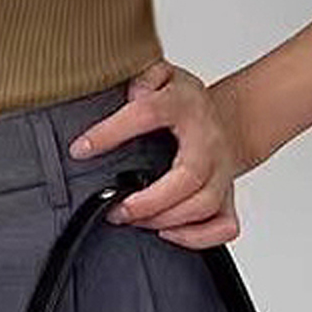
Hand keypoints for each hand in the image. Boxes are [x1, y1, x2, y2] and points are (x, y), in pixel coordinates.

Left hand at [66, 59, 245, 249]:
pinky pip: (224, 226)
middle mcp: (208, 139)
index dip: (112, 132)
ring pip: (205, 205)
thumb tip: (132, 92)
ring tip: (131, 219)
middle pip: (189, 175)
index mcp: (185, 103)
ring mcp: (222, 170)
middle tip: (116, 209)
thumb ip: (144, 76)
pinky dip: (197, 237)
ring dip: (166, 219)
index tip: (81, 149)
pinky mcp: (228, 196)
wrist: (230, 117)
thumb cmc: (187, 101)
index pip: (148, 113)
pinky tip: (168, 232)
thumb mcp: (163, 74)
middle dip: (150, 200)